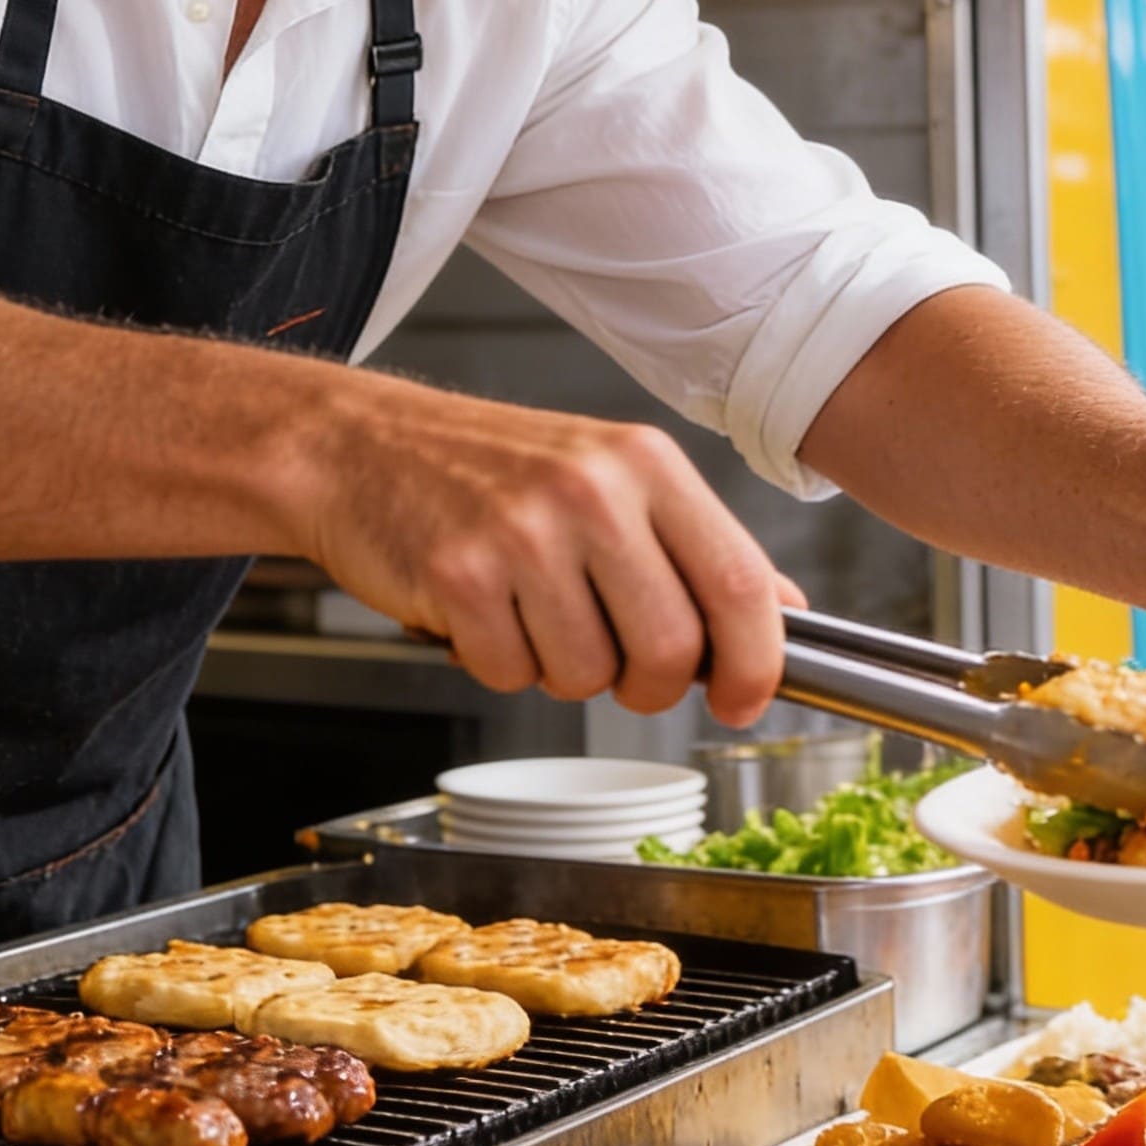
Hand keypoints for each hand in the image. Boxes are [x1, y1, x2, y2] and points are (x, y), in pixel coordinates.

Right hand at [303, 381, 785, 723]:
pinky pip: (511, 675)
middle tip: (614, 665)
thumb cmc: (489, 468)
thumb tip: (786, 610)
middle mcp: (592, 490)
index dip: (755, 662)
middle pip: (669, 649)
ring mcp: (523, 531)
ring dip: (563, 672)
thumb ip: (699, 545)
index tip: (743, 699)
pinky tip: (483, 612)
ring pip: (588, 675)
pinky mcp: (459, 574)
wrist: (360, 445)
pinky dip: (500, 665)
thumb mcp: (613, 477)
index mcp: (647, 463)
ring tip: (531, 614)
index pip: (740, 581)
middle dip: (647, 686)